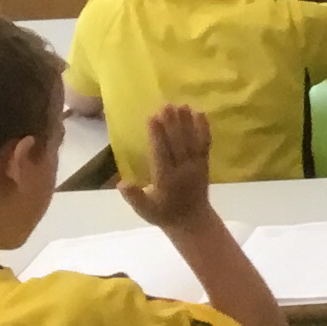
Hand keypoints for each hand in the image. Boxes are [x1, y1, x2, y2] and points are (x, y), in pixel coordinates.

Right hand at [117, 103, 217, 230]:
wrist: (192, 221)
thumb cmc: (163, 213)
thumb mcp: (144, 209)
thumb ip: (134, 196)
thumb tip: (121, 183)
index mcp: (166, 179)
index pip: (161, 154)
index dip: (157, 135)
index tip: (153, 118)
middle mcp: (183, 170)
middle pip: (178, 143)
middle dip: (172, 123)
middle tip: (166, 105)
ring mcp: (196, 166)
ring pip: (192, 141)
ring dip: (187, 122)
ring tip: (181, 105)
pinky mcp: (204, 164)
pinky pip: (205, 144)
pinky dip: (204, 129)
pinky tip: (200, 113)